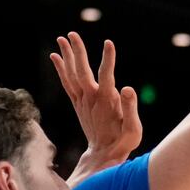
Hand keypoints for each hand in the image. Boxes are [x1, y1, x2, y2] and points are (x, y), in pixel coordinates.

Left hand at [50, 33, 141, 160]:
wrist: (103, 155)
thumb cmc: (123, 142)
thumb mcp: (133, 130)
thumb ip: (130, 109)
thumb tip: (127, 88)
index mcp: (107, 102)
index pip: (106, 76)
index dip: (108, 60)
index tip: (108, 43)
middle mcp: (91, 99)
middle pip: (82, 72)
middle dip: (77, 52)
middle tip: (71, 34)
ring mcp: (82, 101)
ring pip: (72, 75)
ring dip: (66, 56)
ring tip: (61, 39)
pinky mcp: (78, 104)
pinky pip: (67, 83)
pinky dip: (61, 69)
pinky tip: (56, 56)